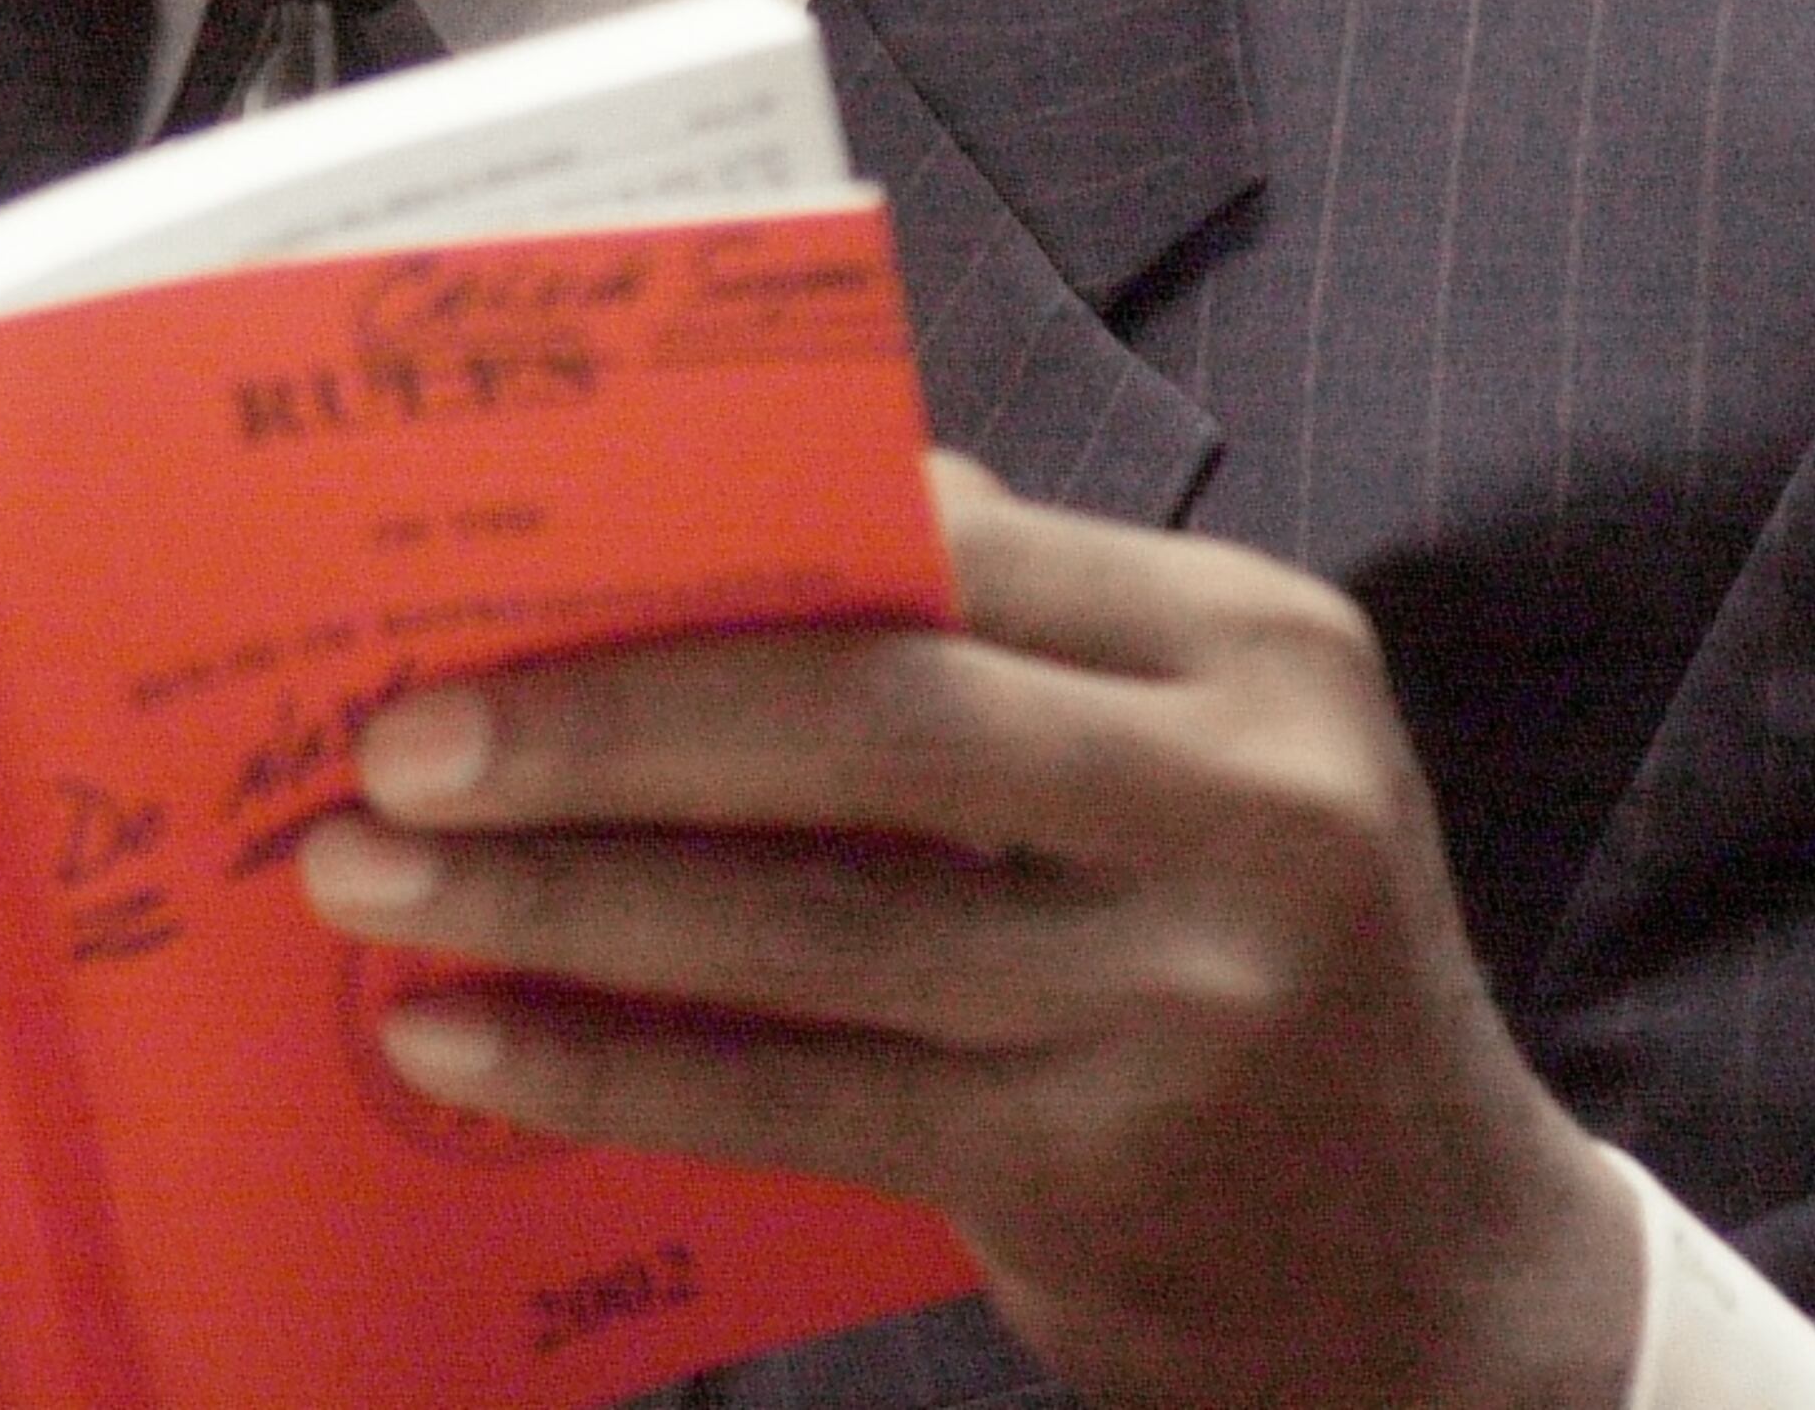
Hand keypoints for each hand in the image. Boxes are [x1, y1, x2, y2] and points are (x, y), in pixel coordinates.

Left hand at [296, 452, 1644, 1409]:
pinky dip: (606, 1069)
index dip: (707, 547)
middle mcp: (1245, 802)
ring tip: (372, 880)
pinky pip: (794, 1100)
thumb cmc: (1247, 951)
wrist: (1443, 1286)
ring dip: (552, 902)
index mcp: (1253, 644)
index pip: (942, 544)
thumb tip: (694, 530)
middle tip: (393, 738)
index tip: (503, 556)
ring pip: (800, 925)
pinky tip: (461, 1042)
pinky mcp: (1098, 1174)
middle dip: (598, 723)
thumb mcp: (1191, 756)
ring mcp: (1183, 999)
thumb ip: (995, 630)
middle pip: (861, 719)